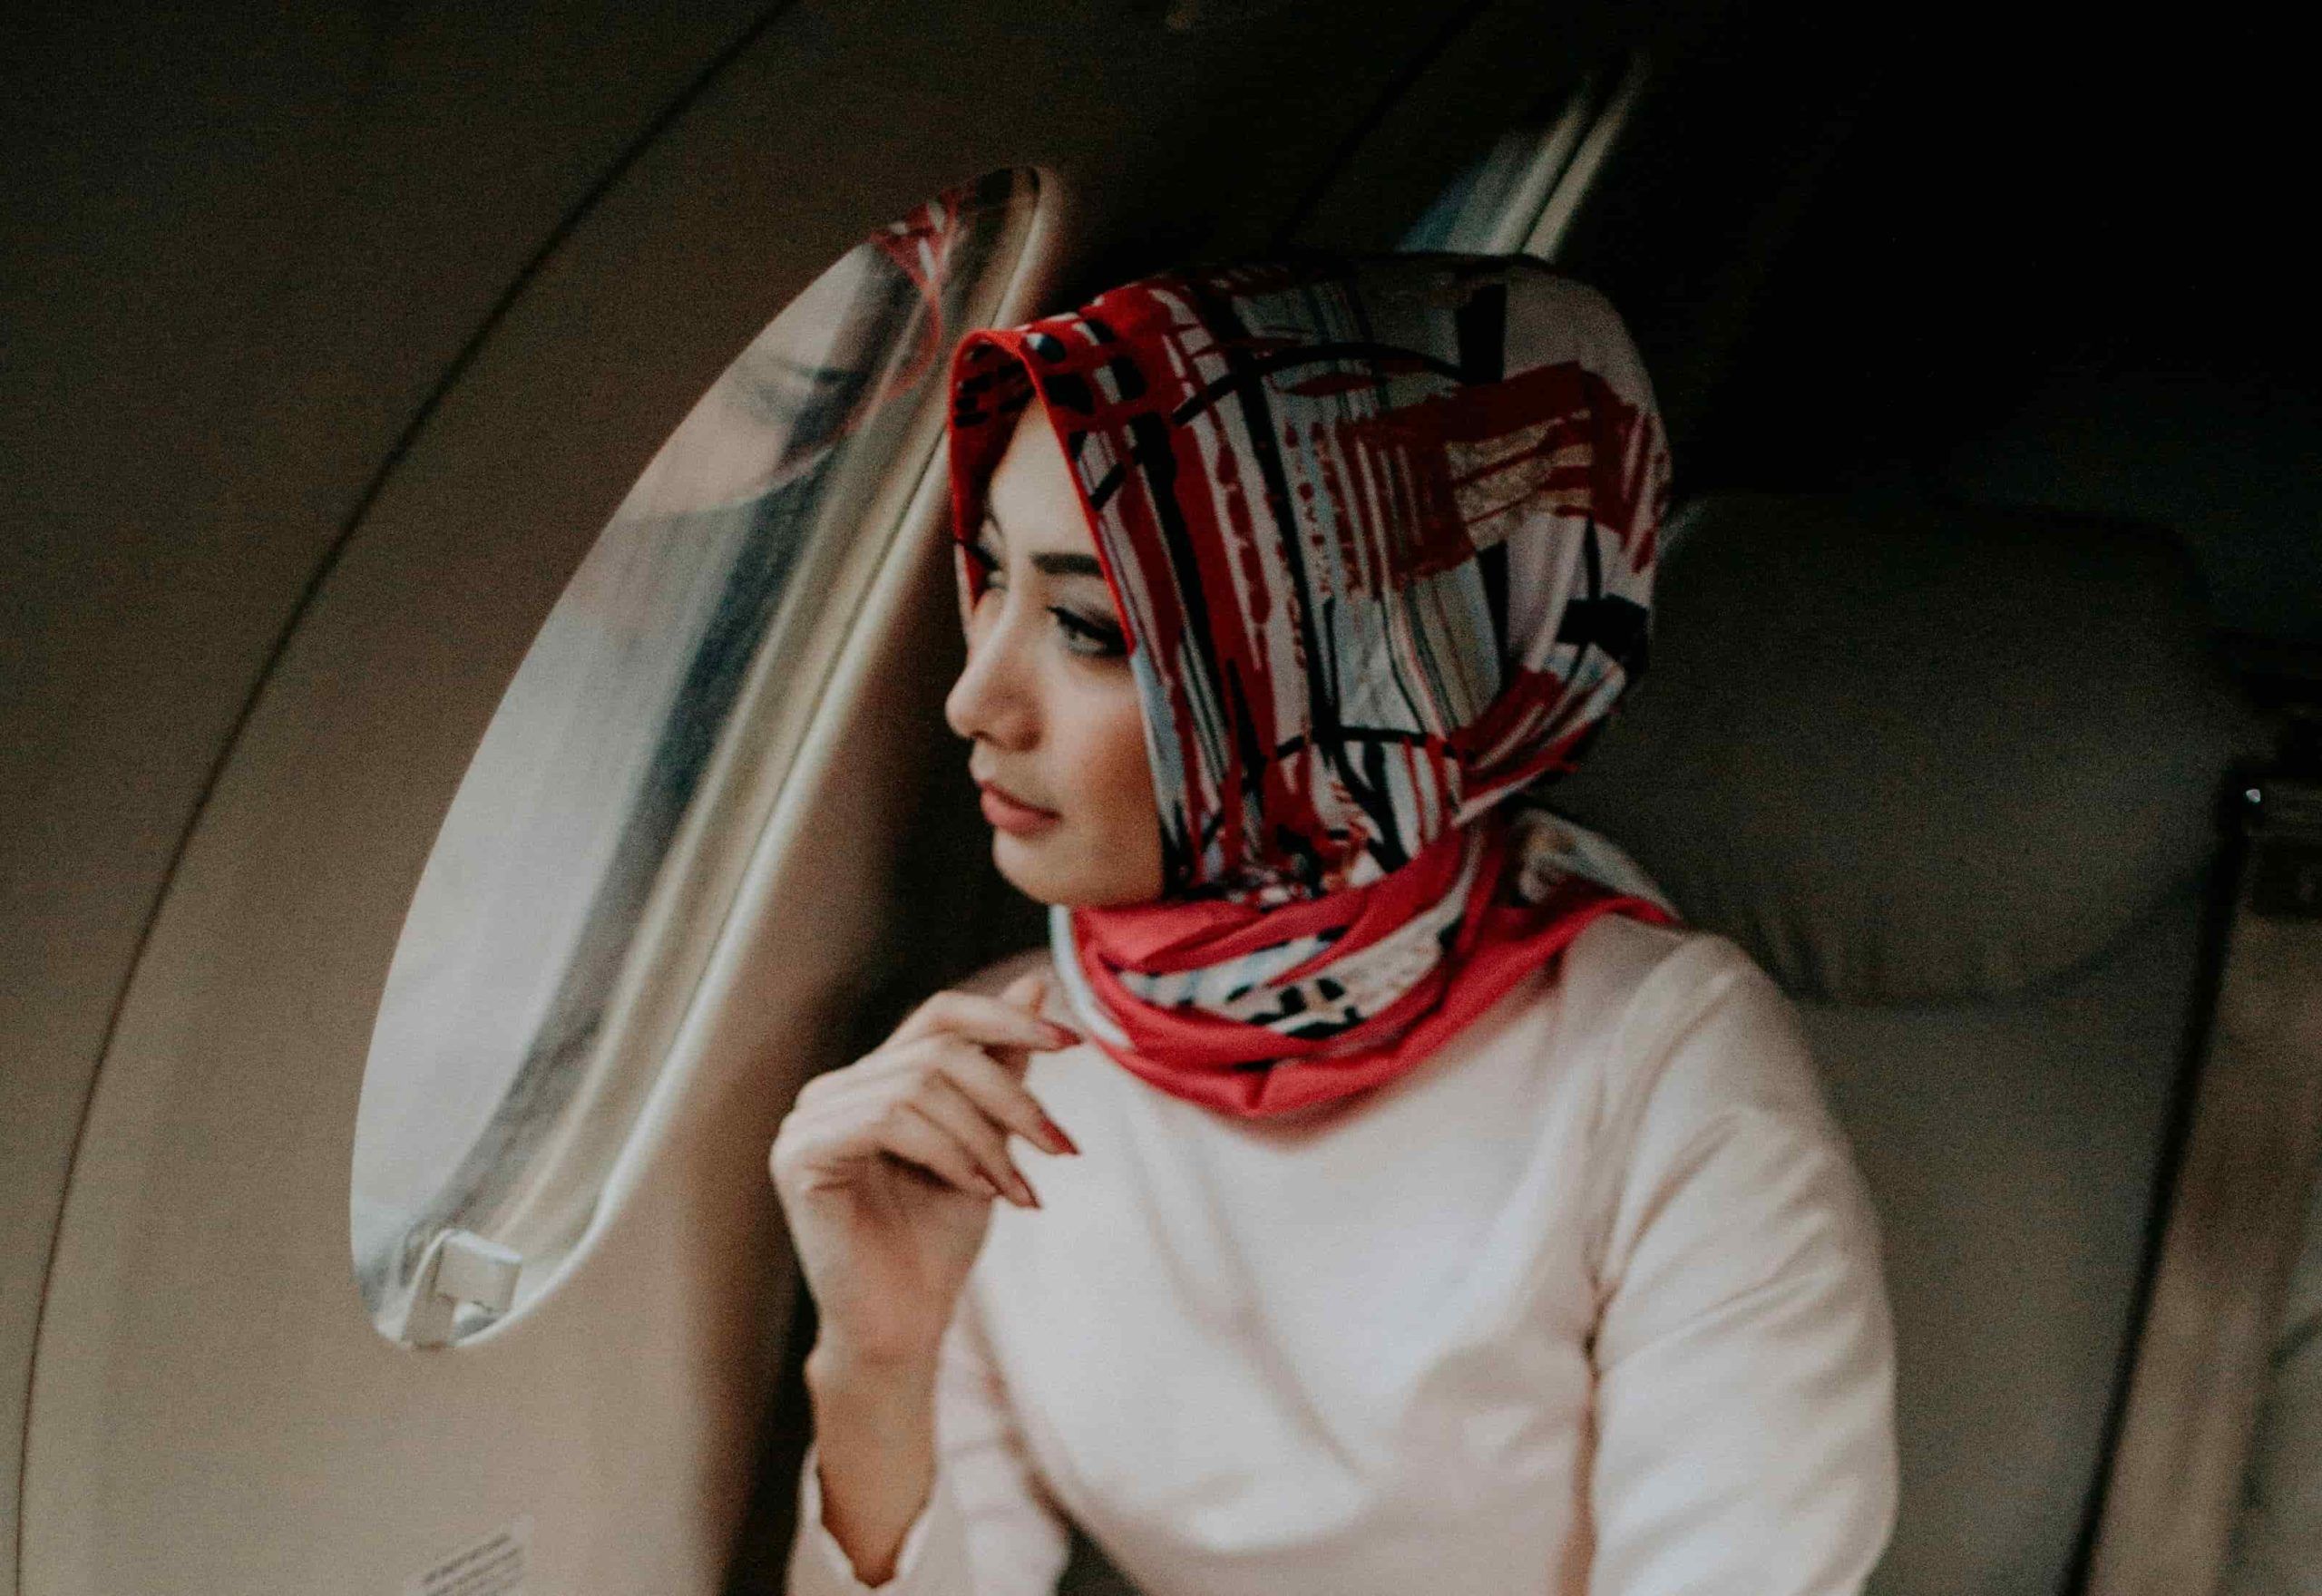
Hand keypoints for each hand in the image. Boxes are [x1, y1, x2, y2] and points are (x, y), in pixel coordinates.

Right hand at [770, 969, 1081, 1366]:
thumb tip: (1034, 983)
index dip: (1006, 1017)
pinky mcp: (799, 1155)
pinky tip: (974, 1191)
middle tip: (1059, 1148)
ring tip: (1014, 1189)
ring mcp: (809, 1120)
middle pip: (941, 1050)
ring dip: (986, 1138)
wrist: (902, 1329)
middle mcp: (835, 1089)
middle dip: (1012, 1097)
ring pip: (921, 1085)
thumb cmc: (938, 1242)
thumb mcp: (988, 1142)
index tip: (1073, 1043)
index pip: (941, 1013)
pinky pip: (890, 1120)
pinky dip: (948, 1153)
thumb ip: (1001, 1068)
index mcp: (874, 1079)